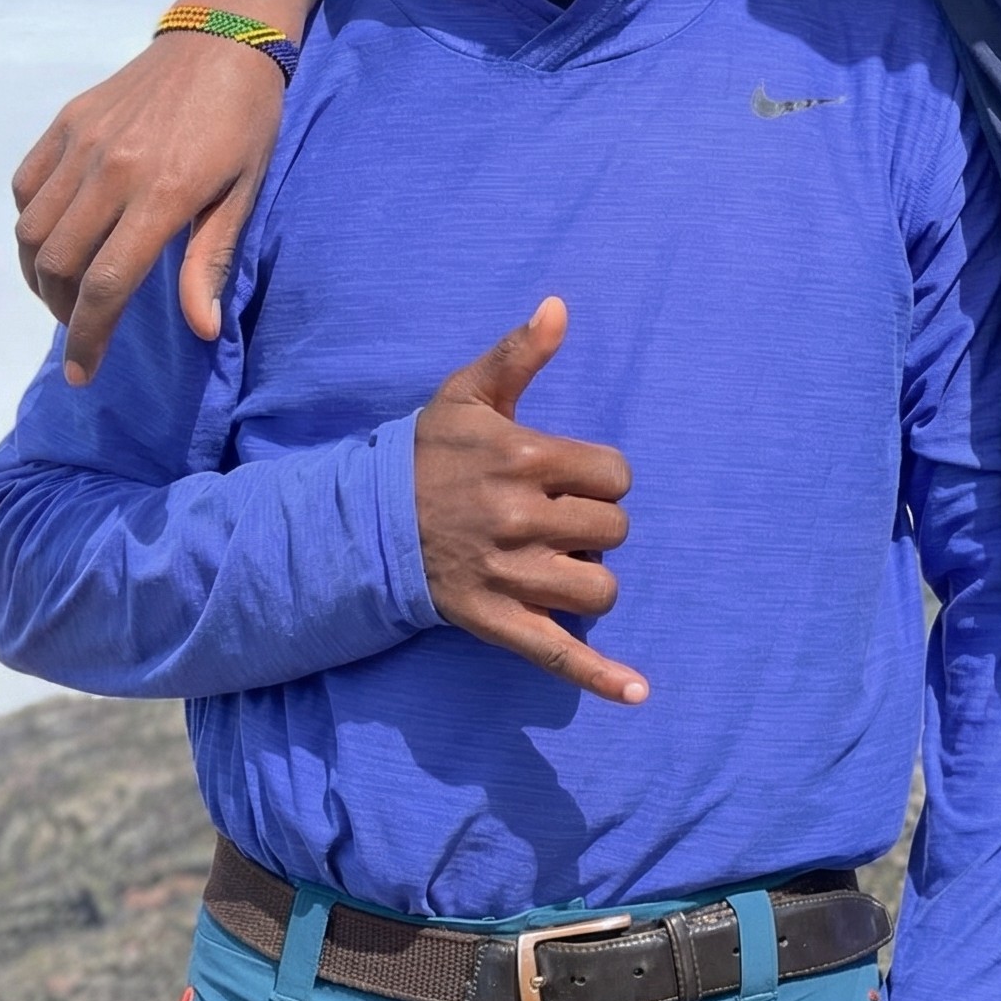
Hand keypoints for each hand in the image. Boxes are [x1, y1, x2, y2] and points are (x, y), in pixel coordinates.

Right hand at [14, 34, 283, 384]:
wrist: (224, 39)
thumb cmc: (247, 121)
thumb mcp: (245, 192)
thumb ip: (211, 261)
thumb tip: (201, 329)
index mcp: (163, 192)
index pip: (107, 284)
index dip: (88, 337)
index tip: (82, 373)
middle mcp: (111, 169)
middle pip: (58, 265)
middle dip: (63, 312)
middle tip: (84, 328)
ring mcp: (81, 142)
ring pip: (32, 230)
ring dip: (41, 275)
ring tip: (68, 293)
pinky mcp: (66, 122)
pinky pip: (27, 186)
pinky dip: (31, 224)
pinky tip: (56, 239)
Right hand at [415, 297, 647, 705]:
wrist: (363, 522)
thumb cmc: (427, 453)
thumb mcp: (469, 395)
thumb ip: (520, 354)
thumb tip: (560, 307)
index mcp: (524, 458)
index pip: (616, 474)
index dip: (603, 477)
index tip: (573, 477)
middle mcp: (520, 518)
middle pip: (614, 530)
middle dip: (596, 525)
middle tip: (558, 519)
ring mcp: (509, 575)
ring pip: (600, 588)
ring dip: (591, 578)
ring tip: (558, 563)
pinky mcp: (497, 621)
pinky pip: (559, 653)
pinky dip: (601, 676)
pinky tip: (637, 692)